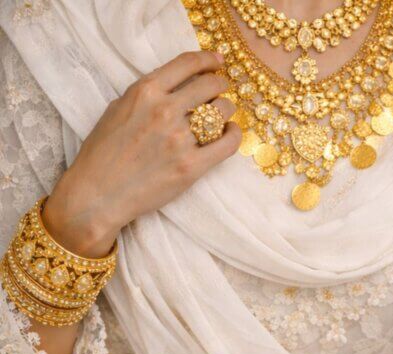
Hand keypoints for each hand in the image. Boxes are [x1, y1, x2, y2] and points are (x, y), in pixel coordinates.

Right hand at [43, 50, 240, 257]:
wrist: (98, 194)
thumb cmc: (103, 152)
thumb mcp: (117, 109)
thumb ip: (147, 95)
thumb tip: (178, 85)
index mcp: (144, 92)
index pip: (187, 64)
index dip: (208, 60)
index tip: (217, 62)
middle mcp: (164, 111)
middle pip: (210, 85)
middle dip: (219, 85)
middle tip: (219, 91)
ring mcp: (179, 139)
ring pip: (222, 111)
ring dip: (224, 111)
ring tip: (219, 117)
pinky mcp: (192, 165)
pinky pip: (228, 143)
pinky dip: (234, 134)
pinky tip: (229, 133)